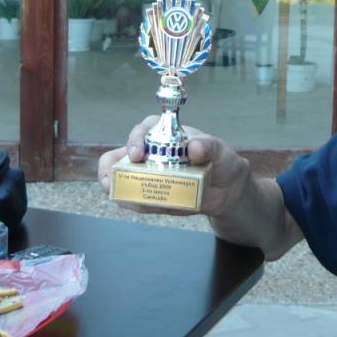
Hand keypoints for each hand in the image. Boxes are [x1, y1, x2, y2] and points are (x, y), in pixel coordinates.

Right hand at [97, 115, 250, 217]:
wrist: (227, 189)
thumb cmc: (221, 160)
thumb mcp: (219, 150)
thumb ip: (209, 146)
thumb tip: (194, 147)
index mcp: (164, 134)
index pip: (143, 130)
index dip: (135, 140)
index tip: (137, 154)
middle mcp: (150, 152)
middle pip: (120, 155)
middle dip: (109, 168)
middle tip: (109, 181)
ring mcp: (148, 175)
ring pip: (122, 180)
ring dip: (120, 190)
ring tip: (128, 200)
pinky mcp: (151, 194)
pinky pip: (136, 200)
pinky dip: (136, 205)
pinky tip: (145, 207)